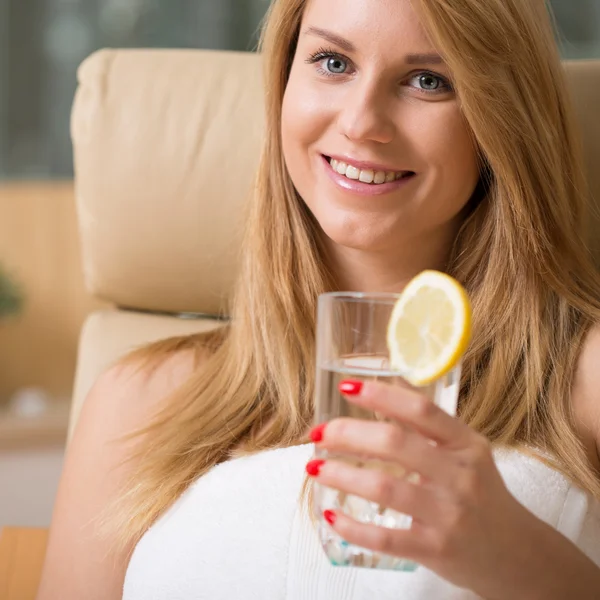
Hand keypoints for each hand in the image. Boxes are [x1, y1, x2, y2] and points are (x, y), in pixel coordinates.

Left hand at [307, 379, 552, 599]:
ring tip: (315, 467)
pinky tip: (331, 516)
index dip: (381, 395)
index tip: (346, 387)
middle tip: (319, 433)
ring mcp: (448, 514)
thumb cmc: (483, 495)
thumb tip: (383, 392)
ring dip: (341, 475)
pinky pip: (385, 538)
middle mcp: (459, 475)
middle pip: (395, 443)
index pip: (420, 410)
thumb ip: (432, 428)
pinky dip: (353, 527)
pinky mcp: (436, 549)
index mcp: (466, 444)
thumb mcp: (468, 454)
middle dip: (348, 434)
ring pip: (385, 487)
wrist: (519, 556)